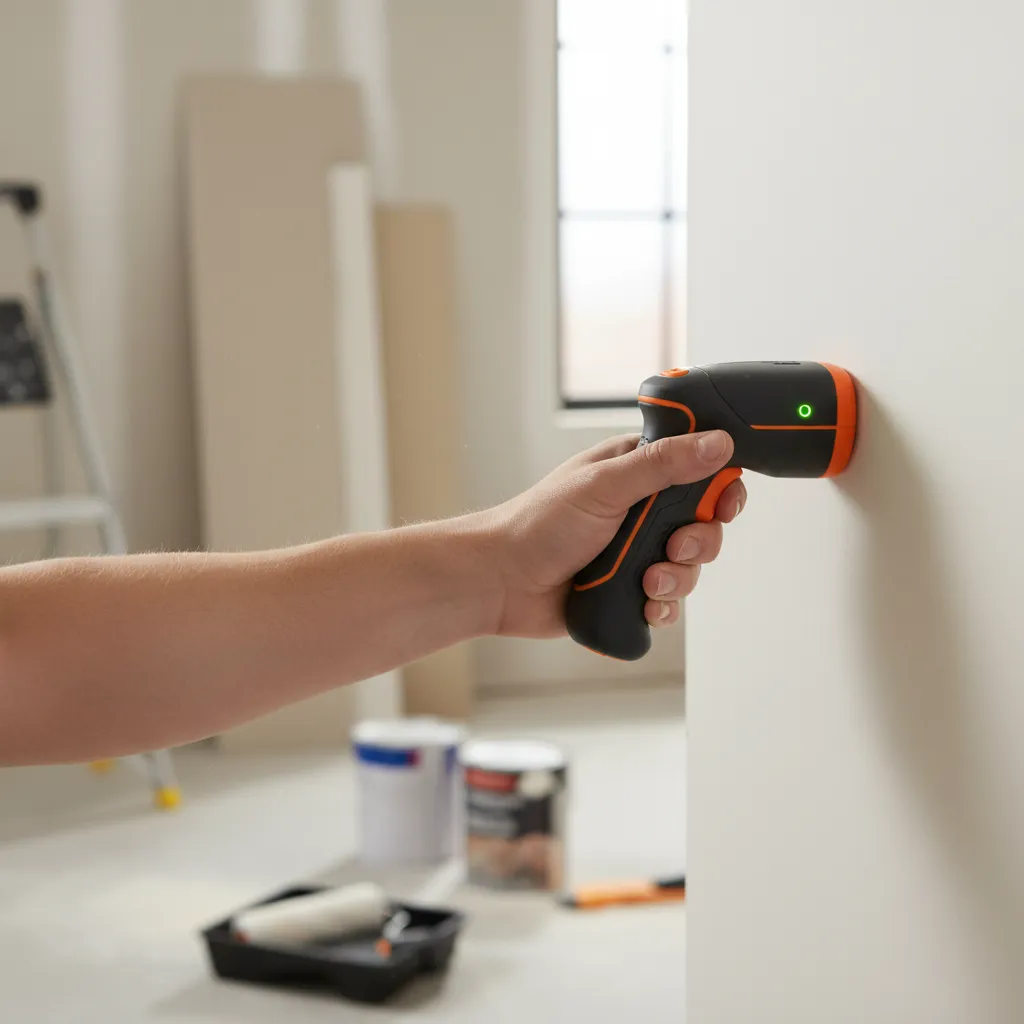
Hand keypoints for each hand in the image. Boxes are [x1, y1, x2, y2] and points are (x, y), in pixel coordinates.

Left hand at [482, 430, 745, 637]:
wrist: (501, 582)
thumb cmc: (539, 523)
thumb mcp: (605, 485)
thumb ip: (663, 465)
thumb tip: (719, 443)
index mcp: (637, 472)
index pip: (700, 470)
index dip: (721, 488)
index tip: (724, 506)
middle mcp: (641, 510)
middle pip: (704, 524)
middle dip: (697, 542)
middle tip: (672, 548)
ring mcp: (635, 552)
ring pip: (689, 567)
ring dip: (677, 579)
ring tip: (645, 583)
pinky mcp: (628, 590)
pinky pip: (667, 602)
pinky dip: (662, 608)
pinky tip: (644, 606)